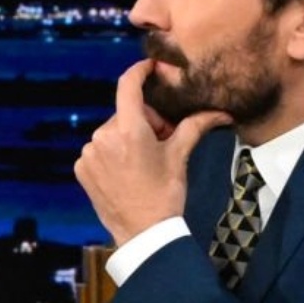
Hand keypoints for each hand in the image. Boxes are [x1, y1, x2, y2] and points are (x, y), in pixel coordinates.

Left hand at [75, 61, 227, 246]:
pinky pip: (98, 150)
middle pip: (125, 113)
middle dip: (144, 121)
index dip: (139, 71)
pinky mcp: (81, 169)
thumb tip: (221, 112)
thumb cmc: (164, 195)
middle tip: (161, 142)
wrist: (143, 234)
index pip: (128, 86)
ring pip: (112, 132)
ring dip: (128, 138)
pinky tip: (126, 171)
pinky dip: (112, 153)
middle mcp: (102, 138)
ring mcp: (89, 154)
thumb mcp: (179, 157)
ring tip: (143, 162)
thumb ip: (195, 126)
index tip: (149, 68)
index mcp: (128, 131)